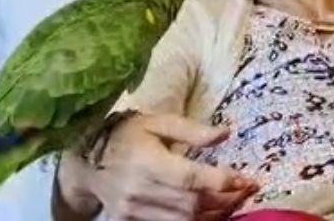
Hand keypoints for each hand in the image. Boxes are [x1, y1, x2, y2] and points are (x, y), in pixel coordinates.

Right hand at [56, 113, 258, 220]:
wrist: (86, 162)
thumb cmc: (127, 134)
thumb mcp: (158, 122)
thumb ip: (192, 129)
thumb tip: (226, 132)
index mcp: (147, 161)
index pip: (192, 179)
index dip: (223, 182)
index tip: (248, 179)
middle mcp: (139, 191)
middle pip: (192, 204)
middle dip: (226, 200)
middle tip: (247, 191)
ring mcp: (132, 212)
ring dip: (214, 214)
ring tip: (235, 202)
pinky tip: (211, 213)